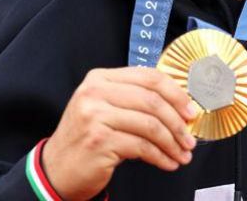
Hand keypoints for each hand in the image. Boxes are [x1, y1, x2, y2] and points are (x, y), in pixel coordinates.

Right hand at [41, 67, 198, 199]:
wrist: (57, 168)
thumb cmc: (88, 137)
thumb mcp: (105, 107)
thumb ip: (134, 98)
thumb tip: (180, 105)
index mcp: (100, 78)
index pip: (149, 77)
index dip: (176, 93)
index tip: (190, 110)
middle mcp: (95, 93)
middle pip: (152, 101)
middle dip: (178, 122)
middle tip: (189, 137)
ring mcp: (95, 116)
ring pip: (150, 125)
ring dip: (172, 142)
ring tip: (182, 154)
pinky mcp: (99, 141)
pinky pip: (142, 147)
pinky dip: (160, 156)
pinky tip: (167, 162)